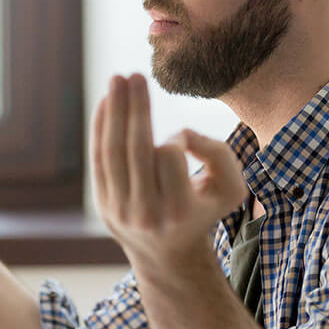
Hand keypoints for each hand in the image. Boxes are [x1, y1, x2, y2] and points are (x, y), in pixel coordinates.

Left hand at [92, 74, 247, 279]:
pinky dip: (100, 128)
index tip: (184, 140)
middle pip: (135, 150)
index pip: (169, 157)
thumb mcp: (230, 188)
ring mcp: (119, 210)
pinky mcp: (103, 204)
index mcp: (179, 212)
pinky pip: (99, 160)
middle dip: (135, 107)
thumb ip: (219, 154)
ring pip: (112, 152)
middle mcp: (146, 214)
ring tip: (118, 79)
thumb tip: (181, 134)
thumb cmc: (203, 209)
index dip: (177, 138)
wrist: (169, 253)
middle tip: (136, 74)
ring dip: (113, 111)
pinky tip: (107, 102)